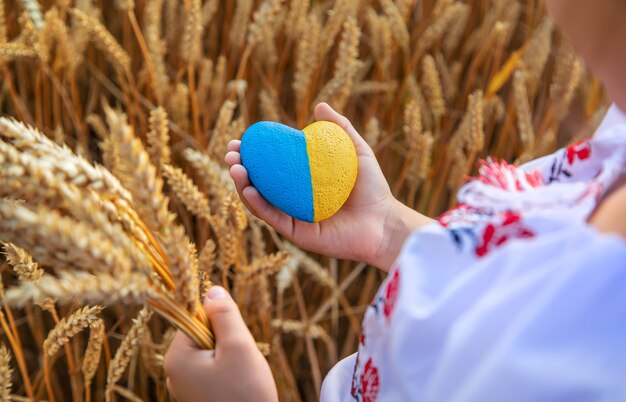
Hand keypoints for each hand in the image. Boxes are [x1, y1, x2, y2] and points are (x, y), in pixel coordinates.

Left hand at [164, 286, 277, 401]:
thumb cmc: (245, 392)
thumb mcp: (238, 345)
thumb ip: (224, 314)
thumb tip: (211, 289)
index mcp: (175, 357)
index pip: (194, 317)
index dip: (218, 320)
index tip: (233, 337)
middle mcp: (173, 371)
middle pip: (202, 334)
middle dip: (226, 340)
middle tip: (240, 359)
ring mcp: (185, 386)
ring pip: (210, 352)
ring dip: (230, 356)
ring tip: (241, 375)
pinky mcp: (198, 395)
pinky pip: (213, 369)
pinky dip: (229, 371)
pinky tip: (238, 385)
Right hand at [225, 103, 432, 270]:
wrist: (384, 222)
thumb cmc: (373, 188)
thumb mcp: (357, 150)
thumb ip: (340, 128)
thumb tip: (318, 106)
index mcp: (303, 182)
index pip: (272, 166)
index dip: (254, 154)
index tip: (241, 139)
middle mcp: (294, 200)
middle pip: (260, 183)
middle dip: (240, 168)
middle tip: (231, 153)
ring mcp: (294, 217)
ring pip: (260, 201)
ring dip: (242, 185)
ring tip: (234, 167)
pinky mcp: (297, 234)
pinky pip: (273, 218)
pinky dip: (258, 204)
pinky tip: (248, 189)